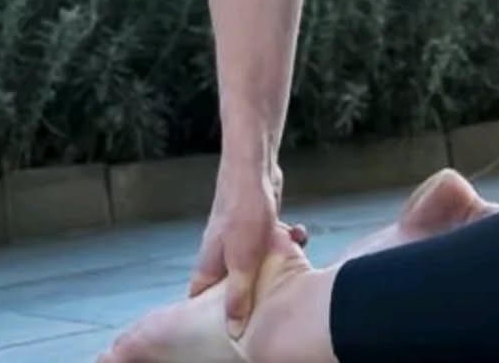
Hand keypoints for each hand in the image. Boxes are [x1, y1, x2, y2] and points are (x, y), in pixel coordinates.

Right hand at [188, 170, 307, 340]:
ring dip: (278, 260)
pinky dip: (287, 238)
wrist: (254, 168)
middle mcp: (221, 253)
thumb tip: (233, 330)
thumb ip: (238, 296)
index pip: (200, 299)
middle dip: (255, 290)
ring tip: (294, 256)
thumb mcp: (242, 261)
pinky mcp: (257, 224)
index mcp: (209, 265)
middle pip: (233, 284)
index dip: (212, 315)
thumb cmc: (243, 211)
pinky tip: (298, 232)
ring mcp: (239, 237)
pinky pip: (272, 241)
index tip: (233, 328)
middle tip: (274, 296)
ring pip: (258, 262)